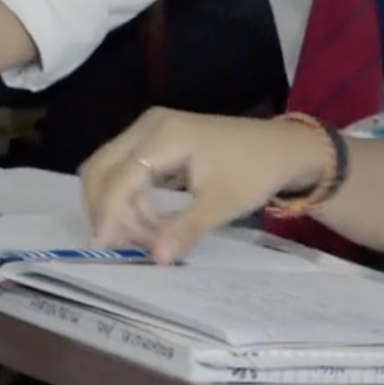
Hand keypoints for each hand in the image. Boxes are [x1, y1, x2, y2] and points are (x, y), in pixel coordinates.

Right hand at [79, 108, 332, 262]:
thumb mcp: (223, 204)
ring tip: (148, 235)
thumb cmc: (256, 171)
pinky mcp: (154, 140)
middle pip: (100, 169)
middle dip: (107, 210)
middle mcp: (149, 125)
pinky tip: (148, 222)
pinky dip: (127, 197)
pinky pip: (124, 169)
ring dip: (116, 206)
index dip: (109, 215)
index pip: (119, 178)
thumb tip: (157, 258)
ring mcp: (150, 129)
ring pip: (108, 170)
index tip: (108, 249)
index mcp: (165, 135)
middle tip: (130, 244)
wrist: (283, 147)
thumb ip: (186, 229)